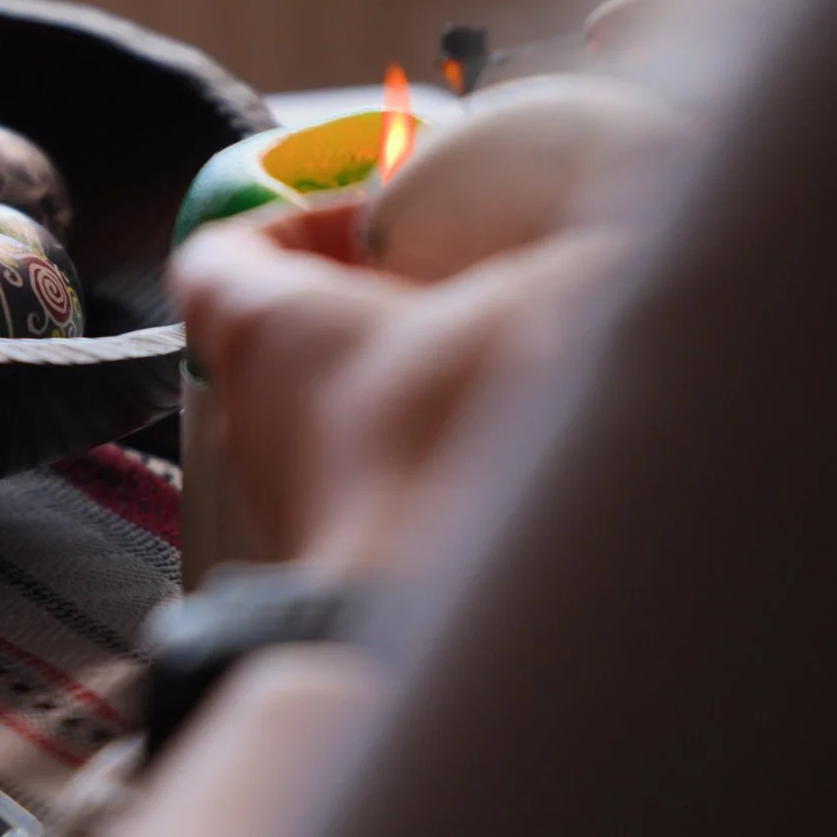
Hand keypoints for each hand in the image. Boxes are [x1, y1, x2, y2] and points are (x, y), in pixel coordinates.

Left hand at [169, 201, 621, 573]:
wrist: (449, 616)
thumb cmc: (463, 442)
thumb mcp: (550, 287)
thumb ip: (573, 245)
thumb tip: (615, 234)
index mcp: (269, 327)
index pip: (221, 257)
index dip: (292, 225)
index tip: (373, 220)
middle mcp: (256, 417)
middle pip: (281, 343)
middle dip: (366, 314)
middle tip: (451, 299)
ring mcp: (291, 501)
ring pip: (327, 426)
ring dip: (400, 399)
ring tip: (497, 380)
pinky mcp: (338, 567)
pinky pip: (370, 494)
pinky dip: (422, 469)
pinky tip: (506, 462)